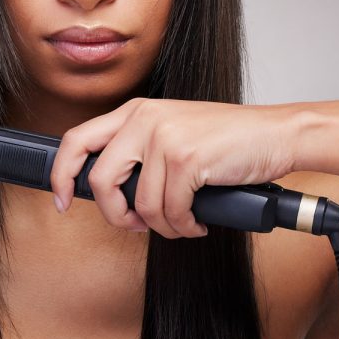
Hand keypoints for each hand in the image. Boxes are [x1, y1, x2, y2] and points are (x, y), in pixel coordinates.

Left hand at [49, 98, 300, 237]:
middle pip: (99, 179)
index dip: (62, 174)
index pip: (77, 140)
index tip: (62, 200)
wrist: (276, 134)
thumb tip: (112, 193)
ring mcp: (165, 137)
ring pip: (141, 204)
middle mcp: (144, 119)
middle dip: (115, 214)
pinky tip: (198, 221)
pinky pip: (170, 211)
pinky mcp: (187, 159)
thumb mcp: (175, 132)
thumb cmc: (229, 141)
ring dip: (163, 226)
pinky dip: (184, 227)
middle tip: (136, 225)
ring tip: (183, 222)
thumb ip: (141, 151)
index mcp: (136, 111)